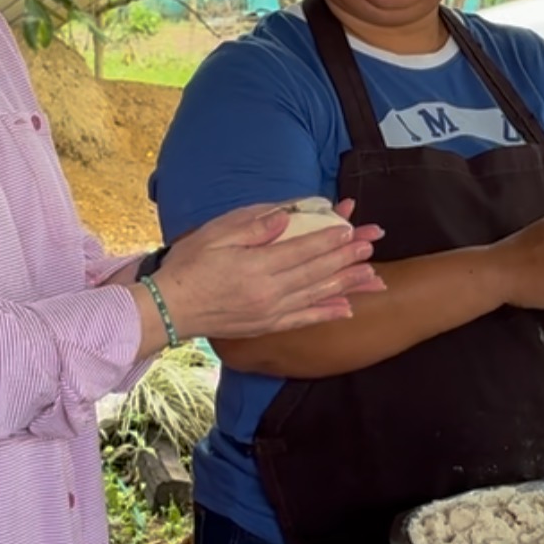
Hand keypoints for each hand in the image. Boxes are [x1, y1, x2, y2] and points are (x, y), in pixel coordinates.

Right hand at [153, 201, 385, 341]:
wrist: (170, 309)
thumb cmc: (189, 265)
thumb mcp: (216, 234)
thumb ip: (253, 225)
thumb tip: (286, 217)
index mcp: (257, 266)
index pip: (303, 249)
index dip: (330, 238)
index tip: (352, 228)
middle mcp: (269, 292)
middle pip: (317, 271)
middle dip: (348, 256)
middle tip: (373, 243)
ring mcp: (270, 312)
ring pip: (318, 294)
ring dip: (347, 282)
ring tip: (373, 273)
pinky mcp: (267, 325)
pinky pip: (305, 319)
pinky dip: (328, 313)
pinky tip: (348, 307)